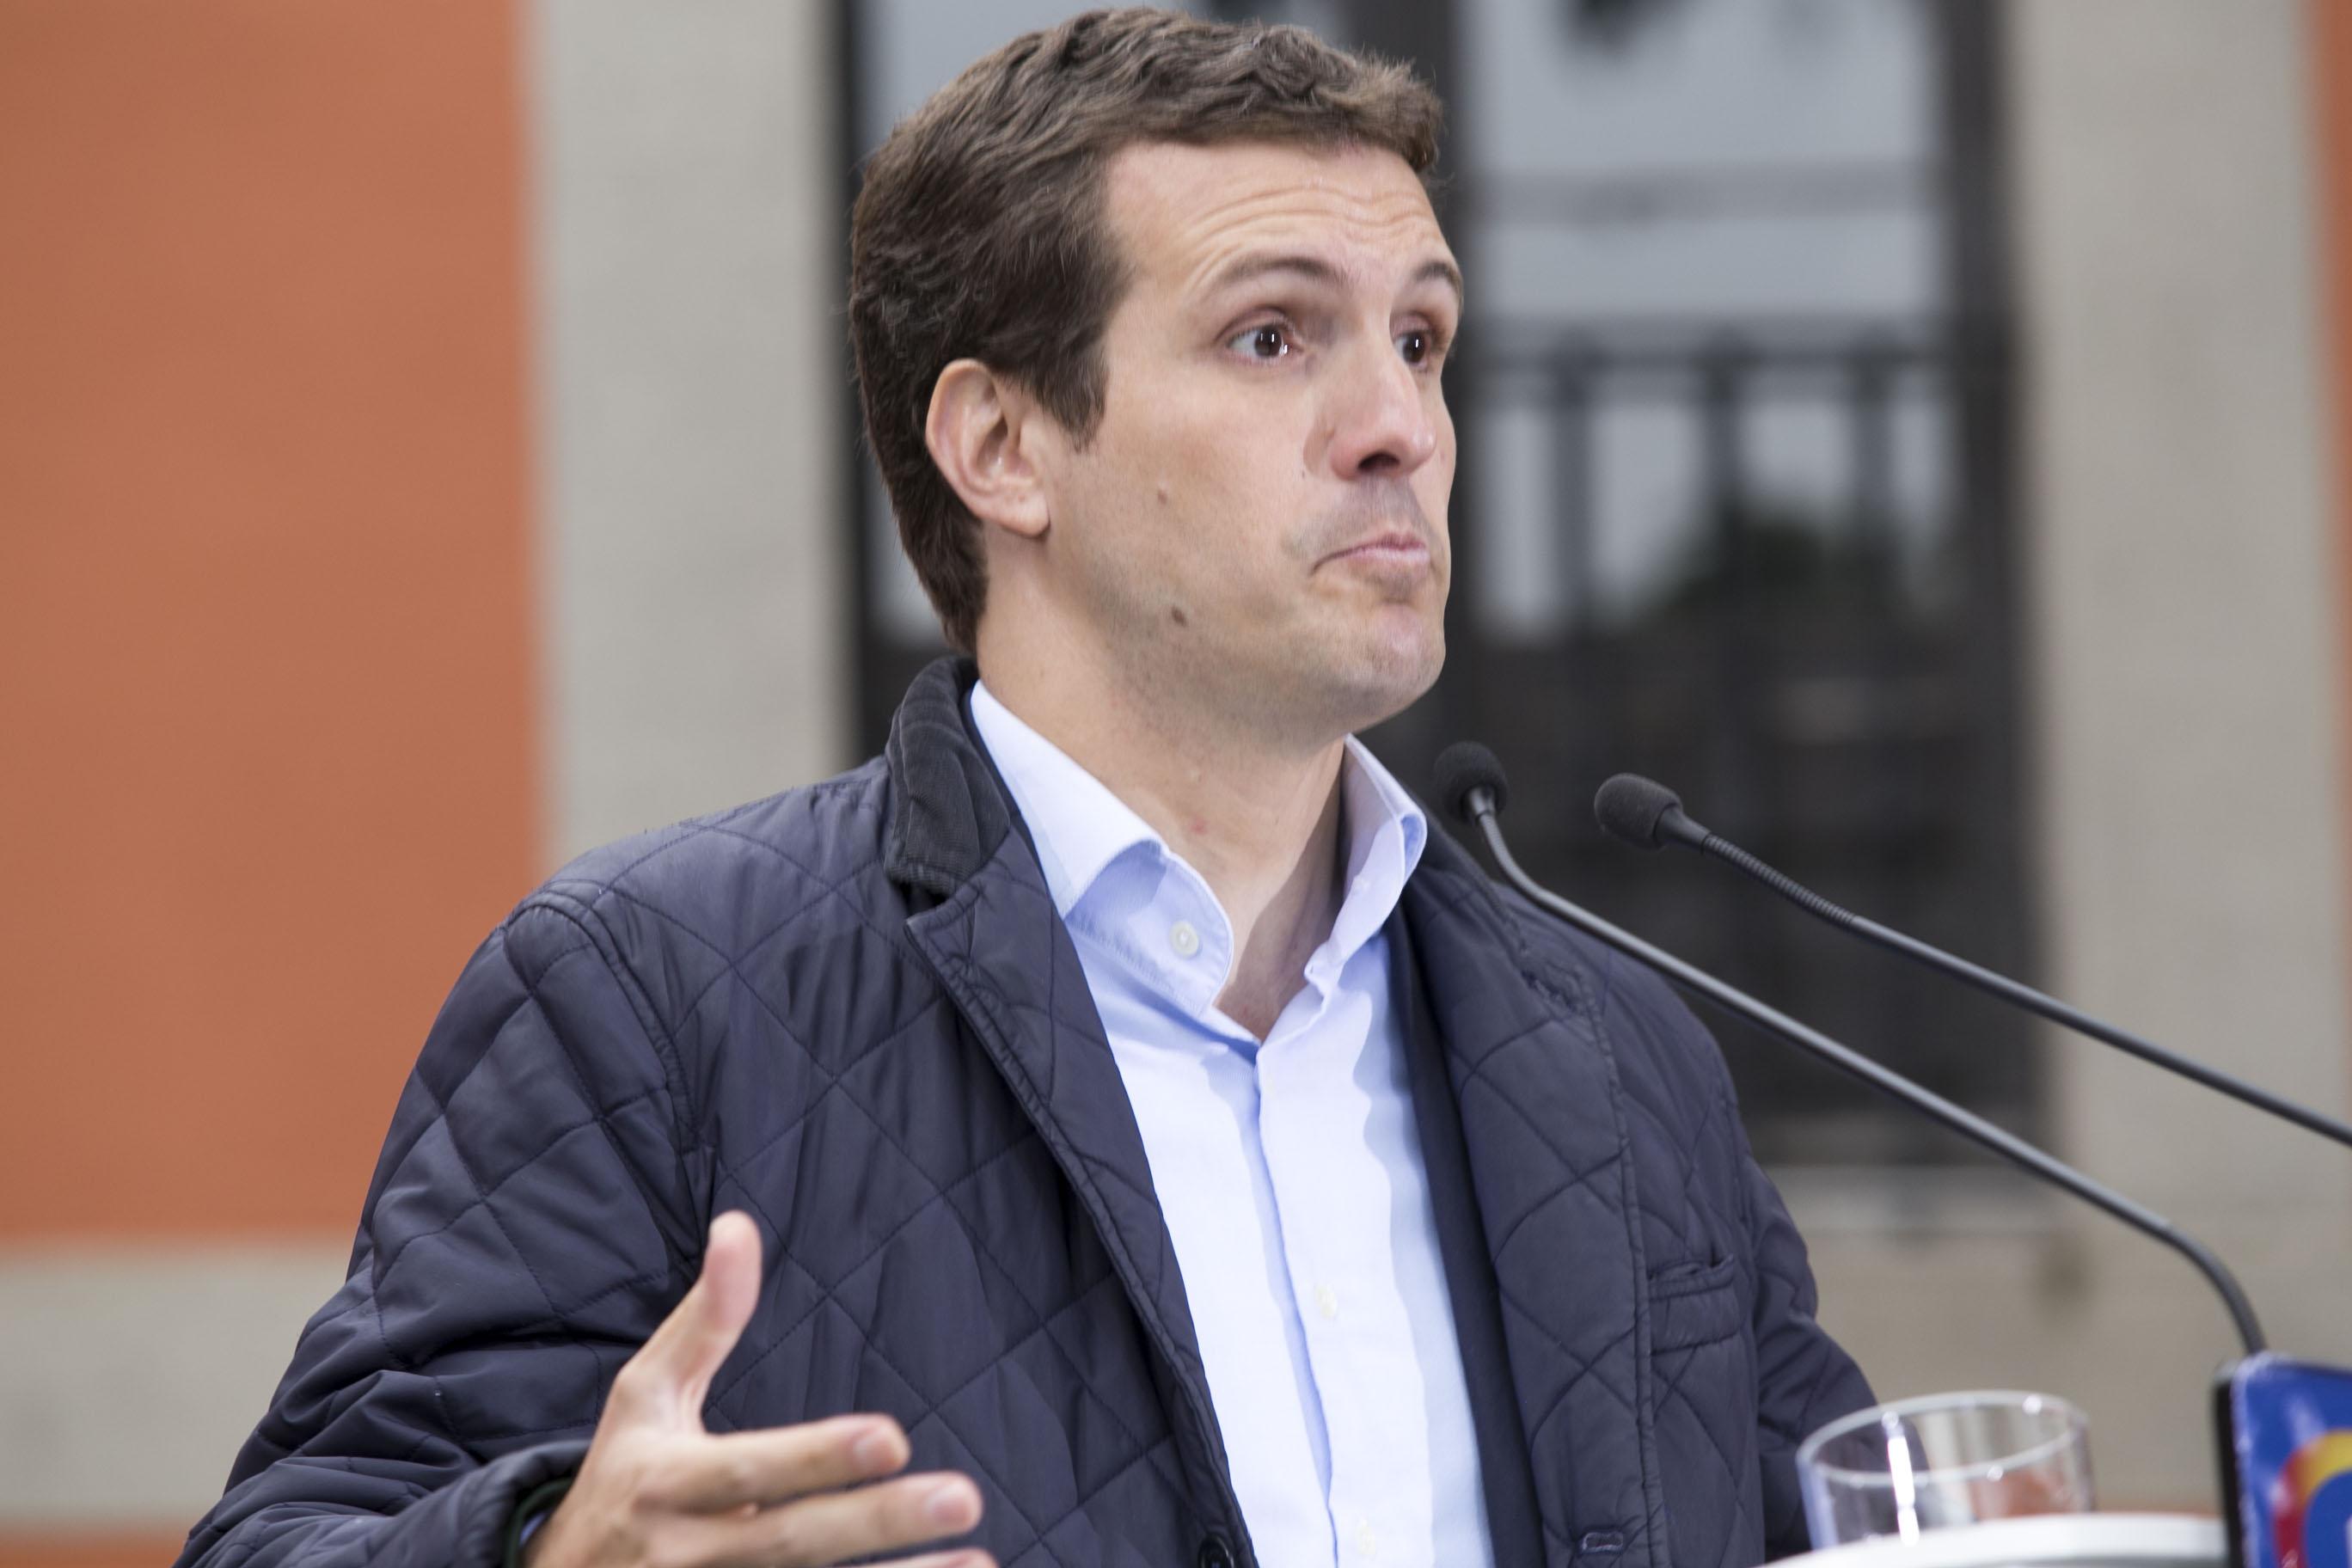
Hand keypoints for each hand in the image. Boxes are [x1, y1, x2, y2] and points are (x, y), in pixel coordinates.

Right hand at [524, 1212, 990, 1567]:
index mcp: (665, 1482)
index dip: (816, 1458)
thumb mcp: (645, 1395)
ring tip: (976, 1561)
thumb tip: (739, 1226)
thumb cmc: (624, 1475)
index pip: (747, 1470)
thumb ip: (704, 1319)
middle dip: (876, 1524)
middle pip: (791, 1541)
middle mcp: (688, 1553)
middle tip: (964, 1496)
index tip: (891, 1437)